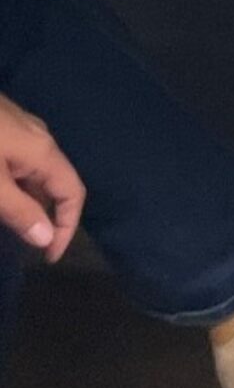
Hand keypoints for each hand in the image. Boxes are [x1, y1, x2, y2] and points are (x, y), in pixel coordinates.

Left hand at [0, 95, 80, 259]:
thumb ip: (19, 211)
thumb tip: (46, 239)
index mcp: (44, 152)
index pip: (73, 193)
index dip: (67, 227)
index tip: (47, 259)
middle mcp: (41, 139)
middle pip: (55, 183)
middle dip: (47, 216)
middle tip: (26, 247)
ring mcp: (22, 131)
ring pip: (34, 173)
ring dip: (28, 202)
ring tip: (7, 224)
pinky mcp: (3, 129)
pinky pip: (19, 163)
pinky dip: (14, 186)